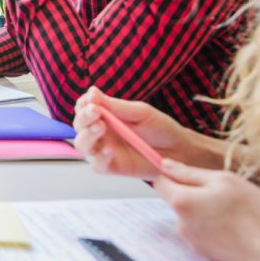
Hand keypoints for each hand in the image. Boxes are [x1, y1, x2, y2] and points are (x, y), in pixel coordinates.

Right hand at [74, 87, 197, 179]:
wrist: (179, 150)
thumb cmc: (160, 128)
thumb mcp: (141, 112)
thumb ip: (117, 107)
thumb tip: (93, 93)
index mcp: (106, 116)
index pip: (84, 108)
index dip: (84, 103)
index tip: (92, 98)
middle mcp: (101, 133)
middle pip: (79, 126)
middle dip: (83, 118)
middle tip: (95, 112)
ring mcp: (104, 150)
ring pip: (82, 145)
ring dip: (87, 135)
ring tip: (100, 127)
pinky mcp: (111, 167)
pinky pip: (97, 164)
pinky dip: (99, 157)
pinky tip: (109, 150)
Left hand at [155, 160, 259, 260]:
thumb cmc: (256, 214)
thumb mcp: (225, 180)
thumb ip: (190, 173)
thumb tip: (165, 165)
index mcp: (182, 203)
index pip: (160, 182)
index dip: (173, 174)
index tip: (192, 173)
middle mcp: (181, 226)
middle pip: (178, 201)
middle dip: (195, 194)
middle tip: (225, 193)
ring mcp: (193, 244)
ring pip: (193, 218)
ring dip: (207, 212)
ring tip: (237, 213)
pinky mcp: (207, 257)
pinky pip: (205, 234)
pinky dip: (216, 229)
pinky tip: (238, 230)